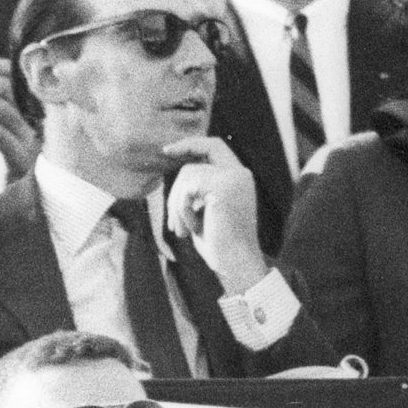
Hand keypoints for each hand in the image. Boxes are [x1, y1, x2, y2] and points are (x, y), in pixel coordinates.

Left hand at [161, 134, 266, 289]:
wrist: (237, 264)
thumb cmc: (220, 242)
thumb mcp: (206, 209)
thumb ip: (198, 188)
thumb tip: (176, 175)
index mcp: (239, 177)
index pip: (214, 146)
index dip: (190, 144)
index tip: (167, 150)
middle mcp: (240, 173)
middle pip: (196, 159)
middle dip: (176, 182)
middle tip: (170, 213)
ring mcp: (233, 178)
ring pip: (187, 175)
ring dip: (177, 204)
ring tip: (183, 230)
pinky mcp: (223, 188)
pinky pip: (187, 188)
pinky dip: (182, 210)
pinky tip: (193, 229)